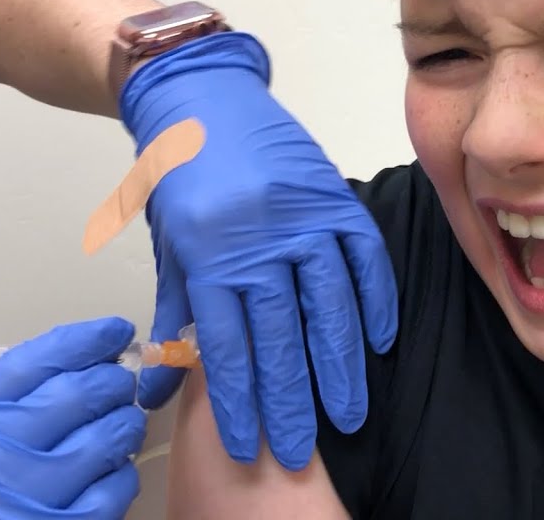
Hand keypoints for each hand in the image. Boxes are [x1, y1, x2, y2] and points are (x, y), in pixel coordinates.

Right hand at [0, 317, 145, 519]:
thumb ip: (11, 402)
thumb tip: (86, 366)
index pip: (36, 363)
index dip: (86, 341)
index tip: (116, 331)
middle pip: (80, 393)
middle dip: (113, 381)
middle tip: (117, 385)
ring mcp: (33, 496)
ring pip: (109, 436)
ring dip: (125, 423)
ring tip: (118, 425)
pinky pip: (116, 487)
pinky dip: (122, 472)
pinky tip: (108, 471)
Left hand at [119, 31, 398, 471]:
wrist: (201, 94)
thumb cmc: (180, 172)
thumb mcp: (169, 242)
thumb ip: (177, 311)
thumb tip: (163, 384)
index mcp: (209, 254)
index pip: (228, 344)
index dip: (241, 399)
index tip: (250, 442)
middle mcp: (258, 239)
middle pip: (280, 335)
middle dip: (290, 400)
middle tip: (299, 449)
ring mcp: (302, 216)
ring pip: (328, 304)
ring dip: (340, 364)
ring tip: (349, 412)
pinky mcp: (335, 197)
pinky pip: (364, 257)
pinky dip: (376, 300)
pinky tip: (381, 341)